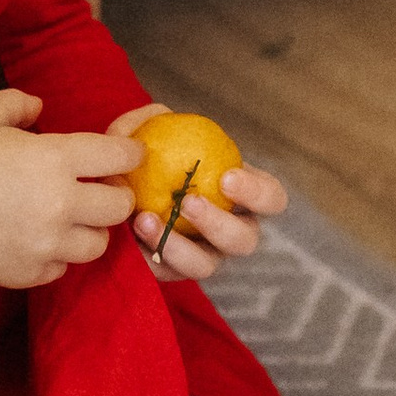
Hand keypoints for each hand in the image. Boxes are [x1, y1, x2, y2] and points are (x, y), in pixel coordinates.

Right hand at [0, 88, 140, 290]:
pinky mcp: (28, 272)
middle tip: (98, 188)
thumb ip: (20, 104)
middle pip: (119, 207)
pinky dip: (57, 255)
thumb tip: (40, 109)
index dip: (130, 154)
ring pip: (97, 244)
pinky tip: (37, 239)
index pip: (119, 157)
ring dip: (89, 229)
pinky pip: (62, 267)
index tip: (127, 155)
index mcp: (54, 158)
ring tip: (68, 218)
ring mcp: (46, 243)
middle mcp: (60, 204)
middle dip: (115, 195)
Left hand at [110, 102, 288, 284]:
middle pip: (245, 241)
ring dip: (179, 247)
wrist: (123, 190)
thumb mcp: (149, 131)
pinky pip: (167, 274)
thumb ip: (151, 121)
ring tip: (147, 219)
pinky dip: (149, 256)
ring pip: (206, 266)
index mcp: (244, 196)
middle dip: (219, 225)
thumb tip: (156, 123)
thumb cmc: (151, 154)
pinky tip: (129, 235)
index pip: (272, 199)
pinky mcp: (174, 272)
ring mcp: (206, 256)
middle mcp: (232, 232)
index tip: (227, 177)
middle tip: (189, 202)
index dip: (257, 193)